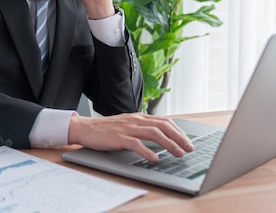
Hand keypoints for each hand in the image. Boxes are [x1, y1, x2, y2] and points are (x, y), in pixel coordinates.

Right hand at [67, 113, 193, 161]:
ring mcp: (127, 128)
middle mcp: (135, 120)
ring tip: (178, 153)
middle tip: (189, 148)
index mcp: (139, 117)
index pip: (164, 121)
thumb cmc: (106, 129)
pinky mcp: (118, 137)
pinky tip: (154, 158)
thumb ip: (142, 128)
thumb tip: (160, 136)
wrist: (86, 128)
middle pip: (163, 126)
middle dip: (179, 137)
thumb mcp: (127, 125)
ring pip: (153, 133)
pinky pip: (136, 143)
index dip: (178, 131)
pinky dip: (147, 151)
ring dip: (169, 144)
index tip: (187, 141)